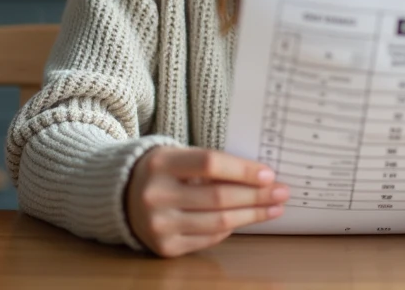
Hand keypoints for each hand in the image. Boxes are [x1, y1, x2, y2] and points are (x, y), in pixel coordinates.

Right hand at [125, 147, 287, 256]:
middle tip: (281, 192)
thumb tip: (259, 176)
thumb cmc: (163, 172)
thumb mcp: (178, 156)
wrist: (122, 197)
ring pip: (218, 222)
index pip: (209, 164)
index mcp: (161, 163)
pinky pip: (209, 239)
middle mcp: (156, 195)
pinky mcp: (165, 247)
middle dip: (256, 195)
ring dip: (252, 215)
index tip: (269, 174)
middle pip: (218, 197)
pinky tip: (245, 219)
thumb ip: (211, 164)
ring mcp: (159, 224)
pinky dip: (230, 229)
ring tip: (273, 208)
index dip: (242, 170)